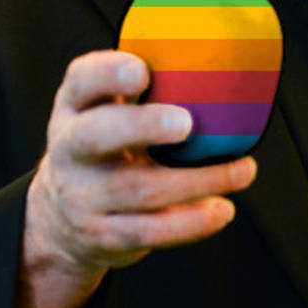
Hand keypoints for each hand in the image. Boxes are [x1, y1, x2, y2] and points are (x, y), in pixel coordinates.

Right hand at [23, 50, 257, 289]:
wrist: (63, 219)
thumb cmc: (107, 149)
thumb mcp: (107, 111)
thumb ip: (147, 90)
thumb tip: (223, 71)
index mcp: (74, 108)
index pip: (82, 81)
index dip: (109, 73)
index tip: (143, 71)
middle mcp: (69, 150)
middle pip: (96, 135)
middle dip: (142, 127)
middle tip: (187, 123)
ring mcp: (82, 196)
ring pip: (139, 189)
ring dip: (198, 181)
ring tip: (244, 170)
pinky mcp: (103, 235)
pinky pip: (150, 232)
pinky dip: (191, 222)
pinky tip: (222, 208)